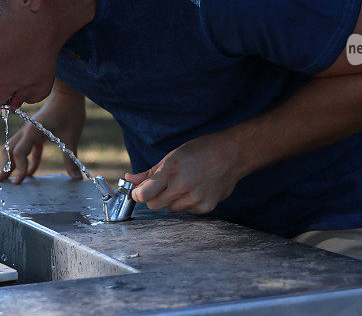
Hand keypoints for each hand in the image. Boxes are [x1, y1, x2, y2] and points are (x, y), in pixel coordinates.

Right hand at [0, 88, 85, 183]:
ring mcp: (30, 132)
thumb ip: (71, 158)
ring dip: (11, 163)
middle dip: (3, 166)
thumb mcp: (71, 136)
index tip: (19, 182)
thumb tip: (77, 178)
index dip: (18, 168)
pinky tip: (30, 174)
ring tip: (7, 180)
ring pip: (15, 149)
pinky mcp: (36, 133)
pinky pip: (27, 149)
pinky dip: (26, 160)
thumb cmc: (70, 113)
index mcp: (33, 131)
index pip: (19, 152)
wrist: (69, 95)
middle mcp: (27, 131)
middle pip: (10, 150)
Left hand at [124, 134, 241, 213]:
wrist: (231, 154)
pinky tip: (197, 188)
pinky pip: (186, 211)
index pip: (143, 195)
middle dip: (153, 197)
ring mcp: (195, 199)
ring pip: (171, 209)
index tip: (139, 191)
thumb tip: (130, 179)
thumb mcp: (172, 156)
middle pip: (154, 205)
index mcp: (171, 171)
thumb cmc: (201, 151)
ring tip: (186, 183)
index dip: (137, 194)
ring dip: (172, 199)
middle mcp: (182, 187)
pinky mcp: (205, 207)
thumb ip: (149, 172)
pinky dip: (187, 202)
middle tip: (163, 185)